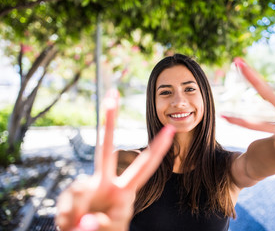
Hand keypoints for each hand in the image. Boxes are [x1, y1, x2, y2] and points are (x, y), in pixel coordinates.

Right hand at [56, 89, 174, 230]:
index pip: (145, 167)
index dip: (158, 149)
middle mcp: (106, 183)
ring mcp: (87, 188)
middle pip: (107, 149)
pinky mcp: (70, 196)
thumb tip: (87, 219)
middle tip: (112, 94)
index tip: (171, 128)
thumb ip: (103, 226)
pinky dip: (67, 218)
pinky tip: (70, 224)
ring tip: (77, 226)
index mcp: (125, 191)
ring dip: (77, 210)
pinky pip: (67, 205)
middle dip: (110, 122)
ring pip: (79, 189)